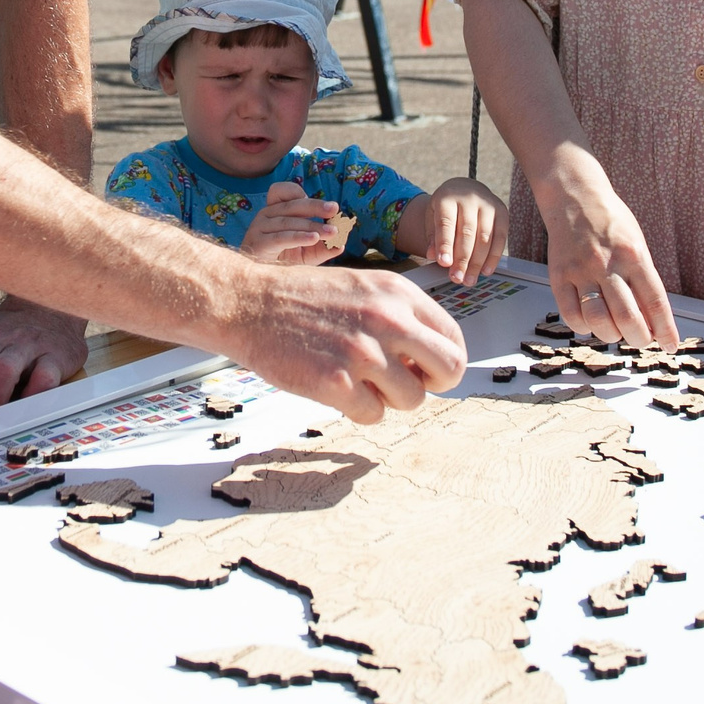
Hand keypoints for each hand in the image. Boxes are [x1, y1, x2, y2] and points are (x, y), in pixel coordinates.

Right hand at [217, 264, 465, 423]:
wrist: (249, 304)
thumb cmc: (303, 299)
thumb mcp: (362, 288)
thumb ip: (400, 317)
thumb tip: (429, 361)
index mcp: (397, 293)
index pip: (453, 337)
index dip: (443, 361)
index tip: (426, 369)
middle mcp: (388, 320)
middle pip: (449, 369)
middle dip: (434, 385)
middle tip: (408, 385)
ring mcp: (363, 353)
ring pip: (412, 400)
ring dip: (390, 399)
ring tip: (362, 383)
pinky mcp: (336, 383)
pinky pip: (374, 415)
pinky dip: (359, 410)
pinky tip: (338, 389)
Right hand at [241, 181, 345, 264]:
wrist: (259, 280)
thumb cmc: (281, 262)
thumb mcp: (305, 253)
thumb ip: (321, 248)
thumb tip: (340, 246)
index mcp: (275, 211)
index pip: (280, 192)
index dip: (298, 192)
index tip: (327, 204)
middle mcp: (265, 215)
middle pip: (292, 206)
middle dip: (315, 207)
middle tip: (334, 209)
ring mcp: (259, 228)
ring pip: (289, 222)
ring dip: (312, 226)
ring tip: (331, 232)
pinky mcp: (258, 243)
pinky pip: (281, 237)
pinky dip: (298, 237)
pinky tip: (314, 239)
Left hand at [418, 178, 505, 283]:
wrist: (465, 189)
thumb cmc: (447, 207)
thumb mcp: (432, 216)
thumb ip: (433, 236)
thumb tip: (433, 256)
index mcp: (448, 197)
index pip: (446, 223)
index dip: (445, 244)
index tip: (444, 263)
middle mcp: (470, 198)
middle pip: (467, 232)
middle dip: (462, 259)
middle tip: (457, 277)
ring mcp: (488, 204)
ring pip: (485, 237)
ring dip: (478, 262)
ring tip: (469, 279)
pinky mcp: (502, 212)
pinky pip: (500, 237)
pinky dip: (494, 257)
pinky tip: (486, 270)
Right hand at [532, 162, 680, 347]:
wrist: (575, 198)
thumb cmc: (611, 222)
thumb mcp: (637, 245)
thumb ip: (643, 280)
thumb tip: (652, 321)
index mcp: (634, 255)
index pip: (655, 301)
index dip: (665, 329)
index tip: (670, 346)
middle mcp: (607, 264)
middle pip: (627, 317)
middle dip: (639, 338)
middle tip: (640, 340)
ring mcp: (581, 271)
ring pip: (598, 319)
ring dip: (610, 335)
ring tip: (615, 332)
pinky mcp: (558, 275)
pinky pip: (570, 314)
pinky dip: (583, 327)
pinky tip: (590, 322)